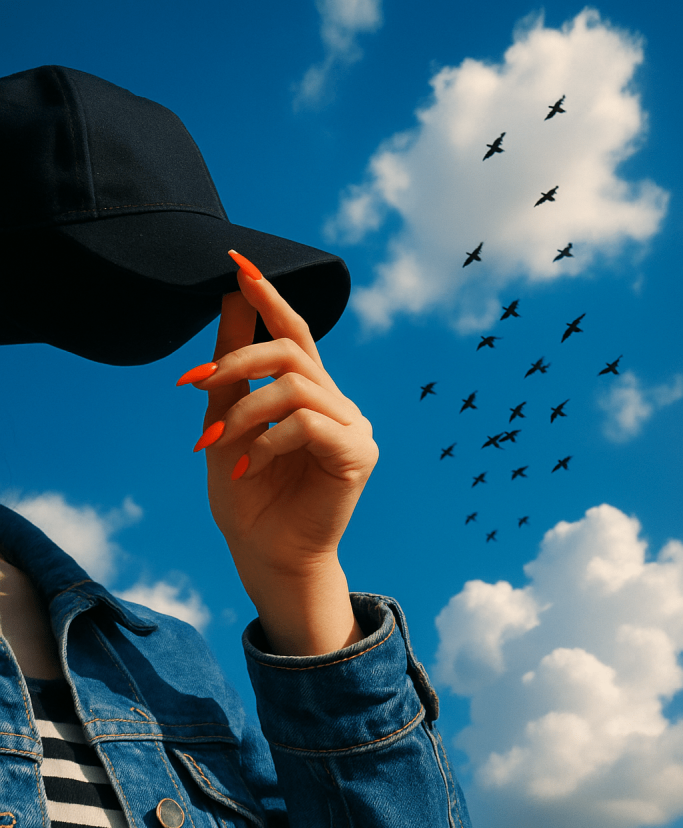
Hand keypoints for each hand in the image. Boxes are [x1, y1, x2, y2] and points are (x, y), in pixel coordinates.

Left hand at [183, 258, 378, 653]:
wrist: (263, 554)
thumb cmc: (245, 495)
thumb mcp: (225, 423)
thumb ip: (232, 369)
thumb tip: (231, 297)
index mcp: (309, 394)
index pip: (295, 332)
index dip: (269, 296)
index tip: (237, 263)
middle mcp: (336, 404)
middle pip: (294, 349)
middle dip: (239, 358)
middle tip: (195, 383)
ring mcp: (353, 428)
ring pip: (296, 385)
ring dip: (245, 409)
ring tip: (214, 443)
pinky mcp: (358, 455)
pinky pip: (308, 423)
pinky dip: (266, 441)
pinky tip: (245, 468)